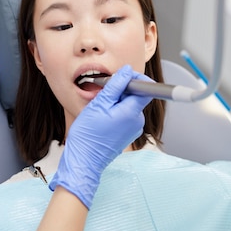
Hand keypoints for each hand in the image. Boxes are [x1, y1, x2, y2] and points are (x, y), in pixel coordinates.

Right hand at [49, 65, 152, 208]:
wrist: (84, 160)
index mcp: (132, 112)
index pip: (146, 88)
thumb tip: (127, 71)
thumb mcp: (99, 104)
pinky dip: (116, 112)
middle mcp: (137, 121)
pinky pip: (126, 117)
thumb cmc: (88, 134)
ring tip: (100, 108)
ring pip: (129, 106)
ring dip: (117, 102)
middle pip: (136, 97)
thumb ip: (116, 85)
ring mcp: (134, 129)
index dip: (136, 78)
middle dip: (122, 91)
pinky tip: (103, 118)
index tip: (123, 76)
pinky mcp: (128, 134)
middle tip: (104, 92)